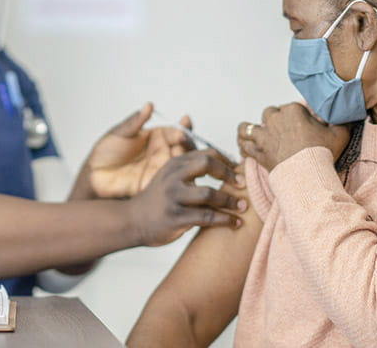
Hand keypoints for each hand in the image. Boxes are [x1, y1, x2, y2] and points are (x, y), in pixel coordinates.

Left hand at [87, 103, 194, 197]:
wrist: (94, 176)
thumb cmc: (105, 152)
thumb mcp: (120, 133)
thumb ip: (135, 122)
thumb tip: (149, 105)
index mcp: (156, 137)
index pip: (176, 131)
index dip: (182, 128)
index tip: (184, 125)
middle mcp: (163, 152)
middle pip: (185, 148)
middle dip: (188, 144)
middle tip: (183, 141)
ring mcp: (161, 169)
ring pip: (183, 166)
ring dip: (187, 161)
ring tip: (178, 155)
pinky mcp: (157, 185)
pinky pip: (173, 183)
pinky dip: (181, 180)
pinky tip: (179, 176)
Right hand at [127, 150, 246, 246]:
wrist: (133, 220)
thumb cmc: (160, 198)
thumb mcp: (170, 175)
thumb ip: (191, 166)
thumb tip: (223, 160)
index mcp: (175, 164)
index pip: (207, 153)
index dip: (227, 161)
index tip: (239, 172)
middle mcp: (173, 176)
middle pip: (207, 164)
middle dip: (228, 174)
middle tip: (244, 185)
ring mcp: (173, 197)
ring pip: (208, 193)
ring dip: (229, 200)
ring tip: (242, 206)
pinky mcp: (175, 217)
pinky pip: (205, 217)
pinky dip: (224, 219)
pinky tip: (234, 223)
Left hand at [236, 102, 349, 171]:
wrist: (308, 173)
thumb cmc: (323, 153)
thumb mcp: (340, 133)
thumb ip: (340, 121)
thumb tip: (345, 114)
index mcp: (292, 110)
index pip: (290, 107)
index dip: (295, 116)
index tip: (301, 126)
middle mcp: (274, 119)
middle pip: (269, 114)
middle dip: (273, 121)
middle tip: (281, 132)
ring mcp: (263, 136)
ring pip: (247, 127)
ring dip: (250, 131)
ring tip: (254, 135)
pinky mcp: (256, 151)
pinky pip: (243, 145)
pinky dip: (243, 146)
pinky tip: (245, 147)